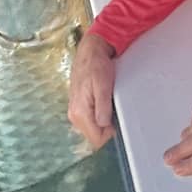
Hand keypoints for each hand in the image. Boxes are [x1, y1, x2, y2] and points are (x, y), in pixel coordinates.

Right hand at [68, 32, 116, 148]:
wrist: (90, 52)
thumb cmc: (96, 65)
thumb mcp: (103, 85)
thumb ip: (102, 107)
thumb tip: (104, 125)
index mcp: (80, 112)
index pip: (97, 139)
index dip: (110, 133)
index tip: (117, 119)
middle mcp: (74, 114)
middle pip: (95, 135)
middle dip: (106, 126)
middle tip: (113, 106)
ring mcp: (75, 110)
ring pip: (93, 128)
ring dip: (103, 119)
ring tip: (108, 101)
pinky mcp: (78, 106)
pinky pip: (91, 119)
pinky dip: (99, 113)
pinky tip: (102, 100)